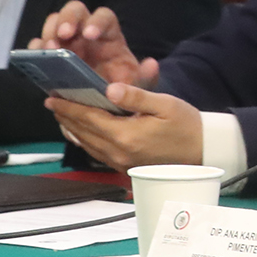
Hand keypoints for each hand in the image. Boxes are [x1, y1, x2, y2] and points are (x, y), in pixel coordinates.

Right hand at [30, 1, 157, 88]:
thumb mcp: (137, 86)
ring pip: (54, 22)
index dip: (97, 21)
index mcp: (110, 36)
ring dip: (49, 32)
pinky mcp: (50, 56)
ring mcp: (66, 42)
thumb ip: (146, 77)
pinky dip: (34, 49)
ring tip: (49, 49)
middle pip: (75, 10)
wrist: (103, 105)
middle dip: (68, 19)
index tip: (90, 35)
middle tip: (64, 35)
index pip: (104, 17)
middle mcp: (86, 33)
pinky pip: (38, 45)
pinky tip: (36, 58)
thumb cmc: (122, 90)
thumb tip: (151, 64)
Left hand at [45, 84, 200, 169]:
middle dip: (66, 116)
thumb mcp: (165, 104)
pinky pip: (97, 153)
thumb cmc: (187, 126)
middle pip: (83, 132)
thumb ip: (136, 96)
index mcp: (126, 135)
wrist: (204, 151)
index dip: (68, 107)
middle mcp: (119, 152)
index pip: (88, 118)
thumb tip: (110, 89)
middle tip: (52, 103)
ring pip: (87, 144)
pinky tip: (83, 132)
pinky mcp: (125, 167)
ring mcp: (121, 162)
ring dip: (73, 128)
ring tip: (63, 115)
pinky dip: (85, 140)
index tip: (53, 98)